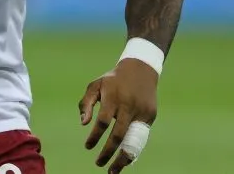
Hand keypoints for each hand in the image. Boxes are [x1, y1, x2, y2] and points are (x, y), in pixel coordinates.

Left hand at [78, 58, 158, 172]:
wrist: (141, 70)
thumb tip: (83, 123)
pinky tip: (124, 159)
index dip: (95, 137)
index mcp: (113, 97)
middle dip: (108, 153)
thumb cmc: (113, 80)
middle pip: (119, 135)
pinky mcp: (150, 116)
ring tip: (113, 171)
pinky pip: (140, 137)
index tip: (87, 147)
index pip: (103, 122)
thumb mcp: (96, 85)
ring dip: (123, 158)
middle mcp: (128, 106)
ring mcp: (141, 112)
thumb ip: (86, 103)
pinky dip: (132, 149)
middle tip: (98, 163)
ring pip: (133, 140)